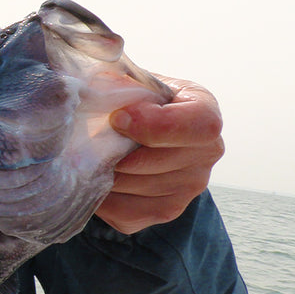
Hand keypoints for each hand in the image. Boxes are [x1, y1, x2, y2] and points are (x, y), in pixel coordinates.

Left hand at [95, 76, 224, 234]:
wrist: (133, 129)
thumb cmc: (131, 99)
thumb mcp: (130, 80)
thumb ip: (120, 80)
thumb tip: (99, 88)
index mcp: (203, 112)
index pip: (200, 125)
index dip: (156, 124)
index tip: (118, 118)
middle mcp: (207, 153)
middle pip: (162, 162)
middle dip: (119, 152)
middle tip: (89, 140)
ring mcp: (189, 187)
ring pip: (140, 188)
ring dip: (107, 173)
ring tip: (87, 156)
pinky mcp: (164, 211)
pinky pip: (126, 213)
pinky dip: (102, 198)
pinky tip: (92, 177)